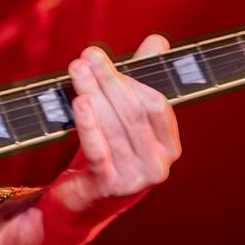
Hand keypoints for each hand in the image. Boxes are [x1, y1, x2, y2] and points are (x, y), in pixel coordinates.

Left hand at [44, 35, 180, 229]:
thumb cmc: (109, 153)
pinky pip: (99, 150)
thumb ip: (142, 79)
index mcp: (169, 145)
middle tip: (86, 57)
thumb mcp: (126, 117)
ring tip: (76, 70)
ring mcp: (135, 179)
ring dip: (93, 93)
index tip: (100, 56)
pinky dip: (89, 124)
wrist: (83, 203)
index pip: (157, 104)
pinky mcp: (109, 188)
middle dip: (109, 80)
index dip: (131, 77)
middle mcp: (158, 164)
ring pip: (114, 127)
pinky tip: (79, 102)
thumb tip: (157, 41)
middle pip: (133, 112)